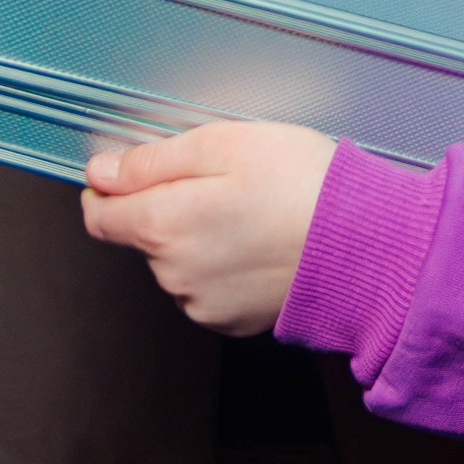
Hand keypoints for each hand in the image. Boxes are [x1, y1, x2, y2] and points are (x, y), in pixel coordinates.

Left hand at [82, 121, 336, 334]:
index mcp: (162, 225)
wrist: (363, 245)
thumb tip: (100, 172)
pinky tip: (263, 242)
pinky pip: (210, 287)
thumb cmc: (299, 183)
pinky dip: (226, 264)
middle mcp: (172, 273)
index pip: (100, 217)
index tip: (131, 172)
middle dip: (170, 206)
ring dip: (199, 237)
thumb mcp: (224, 143)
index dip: (108, 190)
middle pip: (145, 236)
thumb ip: (152, 160)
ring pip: (178, 262)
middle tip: (224, 179)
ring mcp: (202, 302)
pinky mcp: (233, 320)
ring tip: (252, 211)